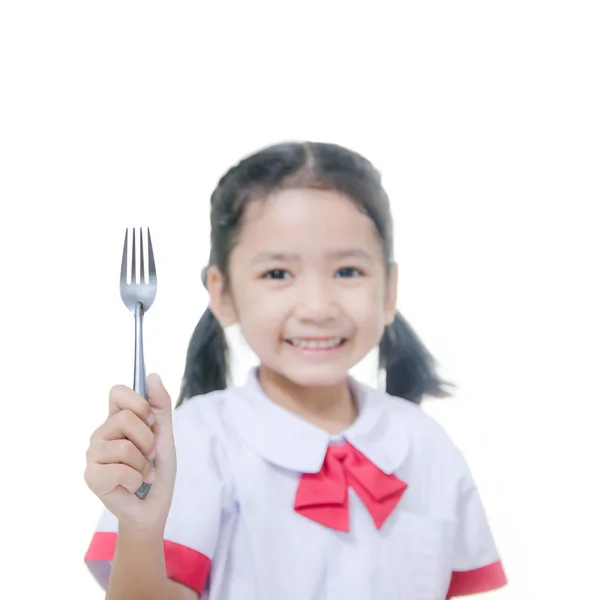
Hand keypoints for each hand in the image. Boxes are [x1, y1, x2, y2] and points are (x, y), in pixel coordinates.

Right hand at [84, 373, 176, 534]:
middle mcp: (101, 433)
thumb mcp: (165, 435)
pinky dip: (137, 480)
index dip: (138, 402)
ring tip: (143, 473)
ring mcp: (93, 454)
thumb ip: (160, 406)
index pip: (117, 392)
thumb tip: (152, 375)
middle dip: (148, 439)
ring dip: (144, 464)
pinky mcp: (91, 476)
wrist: (154, 507)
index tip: (149, 419)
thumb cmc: (158, 469)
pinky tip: (133, 485)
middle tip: (149, 455)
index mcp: (117, 420)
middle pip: (125, 417)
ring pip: (125, 446)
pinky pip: (121, 470)